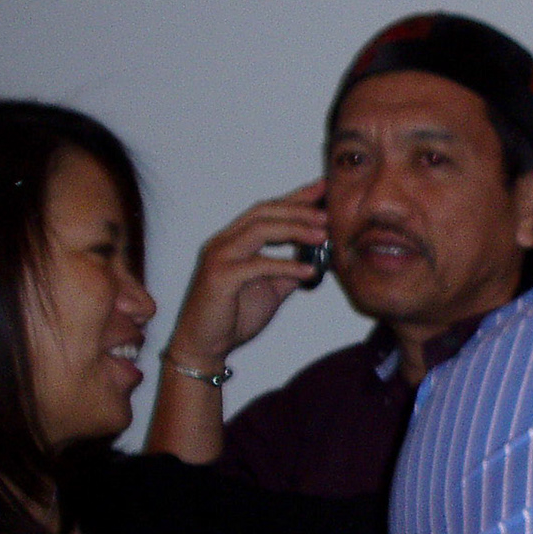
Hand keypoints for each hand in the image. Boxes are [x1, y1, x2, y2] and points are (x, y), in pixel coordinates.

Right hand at [161, 179, 328, 373]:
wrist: (205, 345)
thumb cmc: (233, 316)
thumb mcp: (270, 289)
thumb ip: (288, 271)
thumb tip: (316, 260)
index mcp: (235, 240)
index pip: (267, 210)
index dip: (295, 197)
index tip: (323, 188)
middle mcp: (224, 242)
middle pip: (263, 211)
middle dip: (298, 208)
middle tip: (328, 213)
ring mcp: (219, 257)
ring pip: (258, 229)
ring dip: (294, 229)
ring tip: (322, 234)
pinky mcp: (219, 277)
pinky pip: (257, 265)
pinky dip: (286, 265)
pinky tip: (309, 271)